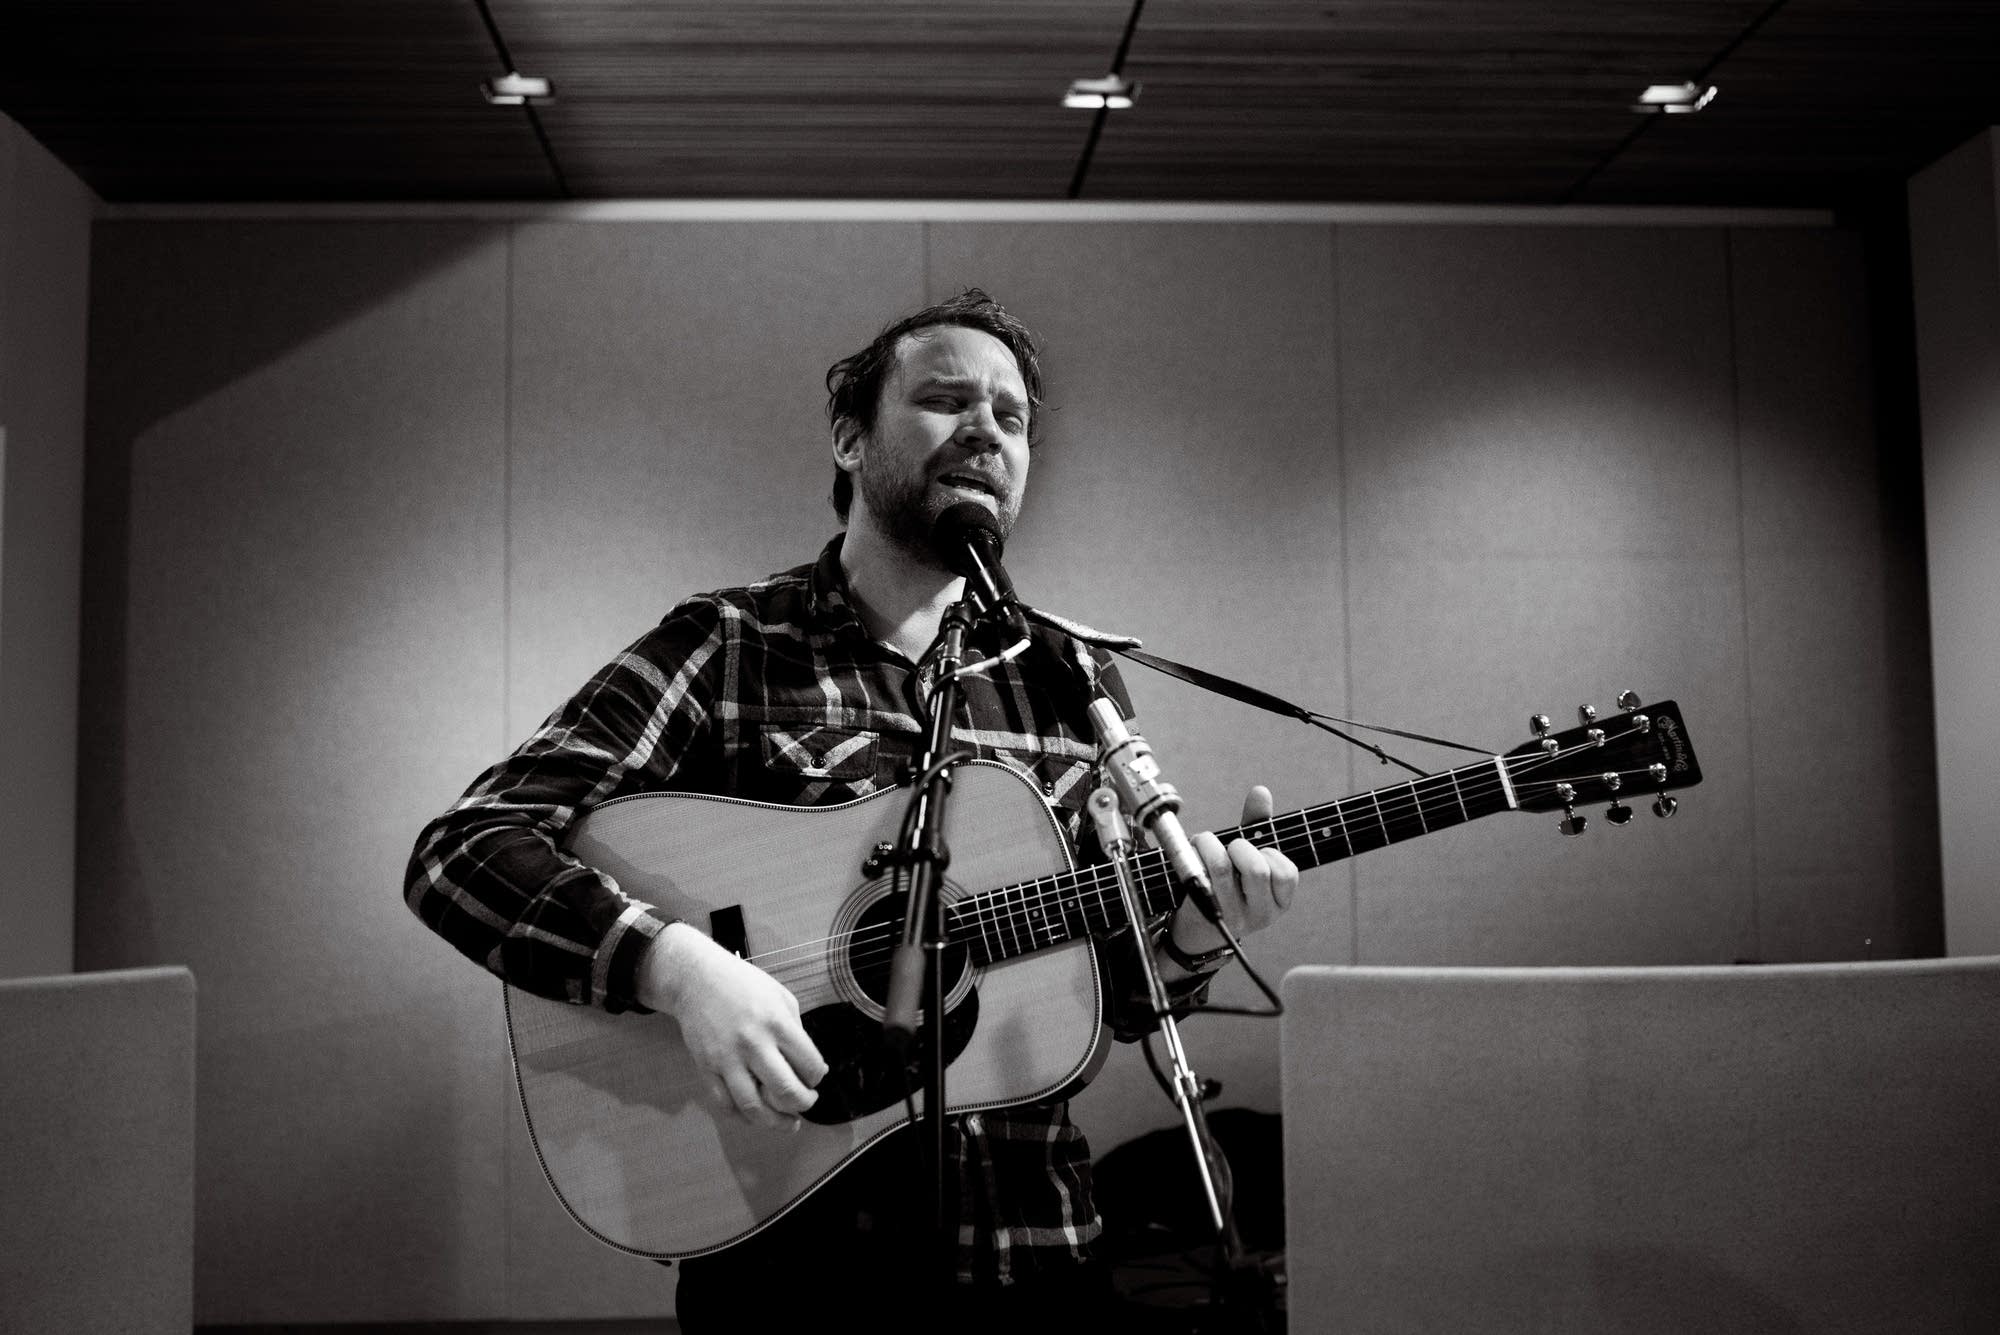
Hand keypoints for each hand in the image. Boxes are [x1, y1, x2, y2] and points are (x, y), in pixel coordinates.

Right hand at [638, 923, 828, 1128]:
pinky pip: (726, 1104)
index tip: (815, 1077)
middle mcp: (753, 1044)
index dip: (817, 1077)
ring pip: (754, 1107)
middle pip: (786, 1091)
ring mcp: (726, 1059)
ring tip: (787, 1123)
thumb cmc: (743, 985)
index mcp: (777, 1023)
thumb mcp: (781, 997)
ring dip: (776, 1122)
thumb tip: (809, 1066)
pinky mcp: (706, 1068)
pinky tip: (756, 1114)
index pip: (810, 1065)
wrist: (697, 979)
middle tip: (806, 1103)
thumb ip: (796, 1031)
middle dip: (803, 1104)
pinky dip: (743, 1117)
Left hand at [1170, 785, 1298, 960]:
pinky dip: (1194, 856)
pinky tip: (1193, 857)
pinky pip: (1200, 876)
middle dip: (1238, 846)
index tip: (1256, 851)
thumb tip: (1261, 792)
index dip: (1268, 853)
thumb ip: (1258, 825)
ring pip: (1223, 868)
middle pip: (1256, 868)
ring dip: (1209, 845)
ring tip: (1204, 843)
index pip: (1287, 872)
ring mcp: (1233, 917)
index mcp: (1280, 901)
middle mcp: (1262, 914)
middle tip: (1229, 847)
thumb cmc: (1230, 886)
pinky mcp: (1207, 914)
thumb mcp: (1249, 856)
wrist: (1200, 930)